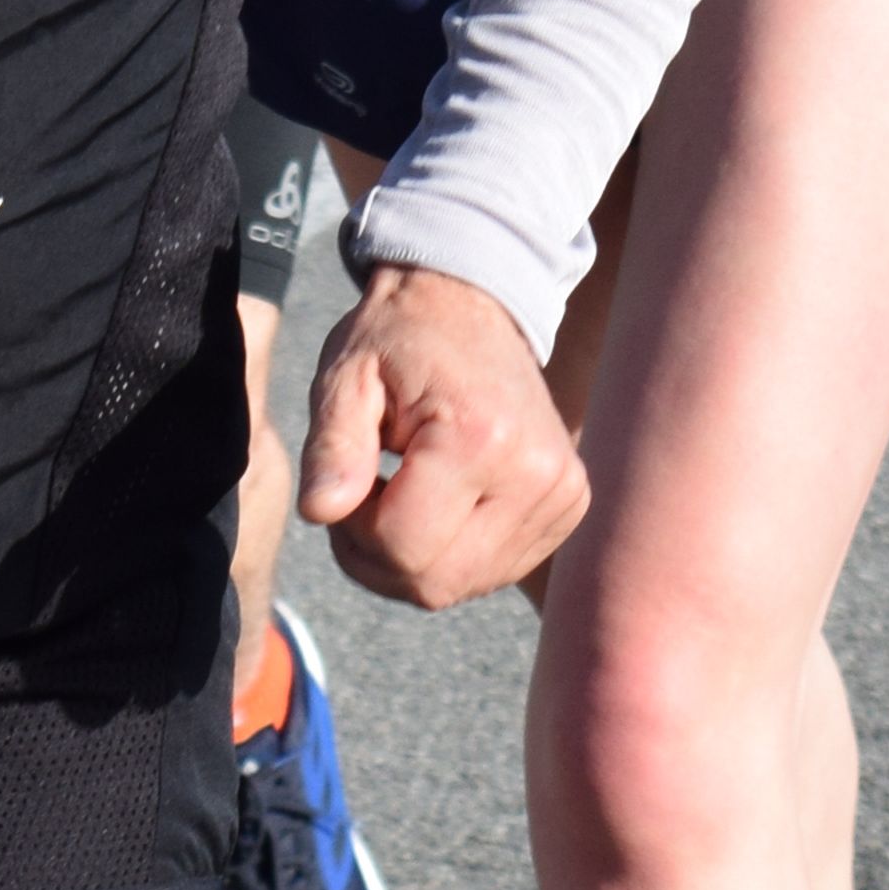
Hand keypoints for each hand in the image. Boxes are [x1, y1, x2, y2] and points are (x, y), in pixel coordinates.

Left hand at [294, 260, 584, 606]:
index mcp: (482, 438)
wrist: (472, 304)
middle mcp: (536, 474)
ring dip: (413, 559)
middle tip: (360, 499)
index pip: (402, 547)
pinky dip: (451, 553)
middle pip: (435, 582)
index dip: (353, 533)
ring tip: (397, 494)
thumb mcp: (346, 378)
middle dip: (379, 557)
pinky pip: (492, 570)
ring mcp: (562, 495)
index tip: (344, 484)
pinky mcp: (568, 506)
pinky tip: (435, 504)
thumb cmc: (398, 340)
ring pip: (462, 585)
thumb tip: (320, 510)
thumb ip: (331, 447)